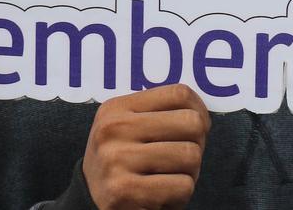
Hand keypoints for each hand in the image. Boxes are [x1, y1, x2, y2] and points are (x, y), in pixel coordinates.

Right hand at [83, 84, 210, 209]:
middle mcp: (113, 129)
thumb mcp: (127, 128)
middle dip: (197, 144)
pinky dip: (180, 195)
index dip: (200, 111)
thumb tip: (202, 115)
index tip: (198, 127)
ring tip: (171, 177)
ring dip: (190, 172)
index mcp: (117, 108)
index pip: (179, 94)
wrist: (89, 201)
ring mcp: (116, 159)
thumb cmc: (121, 162)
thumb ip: (159, 113)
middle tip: (184, 158)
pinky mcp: (123, 190)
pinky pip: (183, 186)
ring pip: (190, 155)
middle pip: (191, 123)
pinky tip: (162, 195)